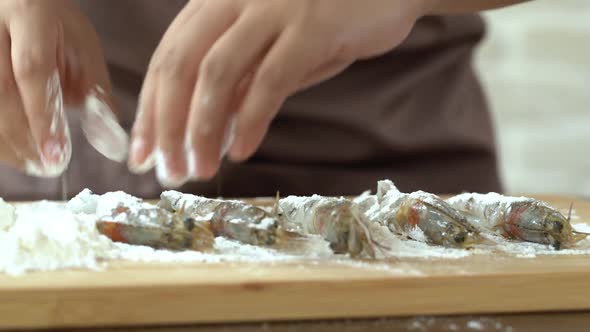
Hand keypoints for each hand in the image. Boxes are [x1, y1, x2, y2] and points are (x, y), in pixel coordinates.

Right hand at [0, 0, 126, 176]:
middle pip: (0, 93)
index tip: (57, 154)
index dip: (43, 117)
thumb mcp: (84, 48)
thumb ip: (95, 90)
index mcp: (30, 17)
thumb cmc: (56, 27)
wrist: (22, 3)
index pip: (32, 71)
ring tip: (34, 165)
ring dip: (8, 142)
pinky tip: (16, 153)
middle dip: (24, 138)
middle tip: (48, 167)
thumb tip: (110, 141)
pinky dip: (0, 136)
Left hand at [129, 0, 428, 186]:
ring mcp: (274, 8)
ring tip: (200, 168)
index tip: (142, 152)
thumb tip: (206, 129)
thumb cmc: (326, 18)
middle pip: (181, 65)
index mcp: (218, 0)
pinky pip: (270, 80)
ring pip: (217, 73)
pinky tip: (242, 150)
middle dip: (166, 125)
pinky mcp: (311, 26)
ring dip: (202, 128)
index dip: (149, 108)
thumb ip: (239, 81)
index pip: (168, 57)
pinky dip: (250, 120)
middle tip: (167, 171)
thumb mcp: (272, 48)